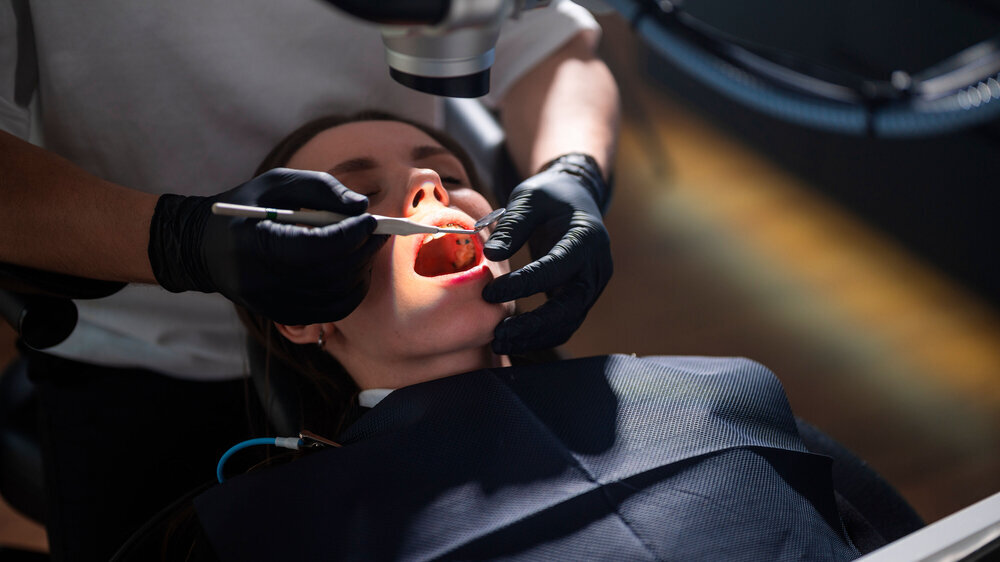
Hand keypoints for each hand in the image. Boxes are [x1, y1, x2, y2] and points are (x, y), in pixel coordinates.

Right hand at [148, 168, 387, 324]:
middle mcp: (263, 281)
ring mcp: (273, 304)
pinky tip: (354, 267)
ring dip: (362, 270)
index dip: (351, 235)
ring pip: (337, 296)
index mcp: (257, 243)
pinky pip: (331, 310)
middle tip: (380, 231)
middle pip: (331, 274)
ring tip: (366, 246)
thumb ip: (321, 188)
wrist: (206, 249)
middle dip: (363, 251)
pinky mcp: (284, 316)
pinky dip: (352, 289)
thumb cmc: (248, 207)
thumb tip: (362, 206)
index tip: (371, 220)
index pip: (317, 248)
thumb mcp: (277, 183)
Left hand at [483, 154, 612, 353]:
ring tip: (500, 341)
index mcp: (586, 238)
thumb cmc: (549, 196)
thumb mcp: (529, 198)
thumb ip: (512, 225)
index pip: (555, 268)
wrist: (575, 198)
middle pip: (569, 307)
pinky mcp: (581, 298)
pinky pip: (564, 324)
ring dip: (534, 337)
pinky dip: (540, 336)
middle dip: (533, 325)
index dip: (523, 284)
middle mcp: (595, 267)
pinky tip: (512, 340)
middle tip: (498, 333)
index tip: (489, 293)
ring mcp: (591, 286)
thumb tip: (491, 254)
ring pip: (567, 323)